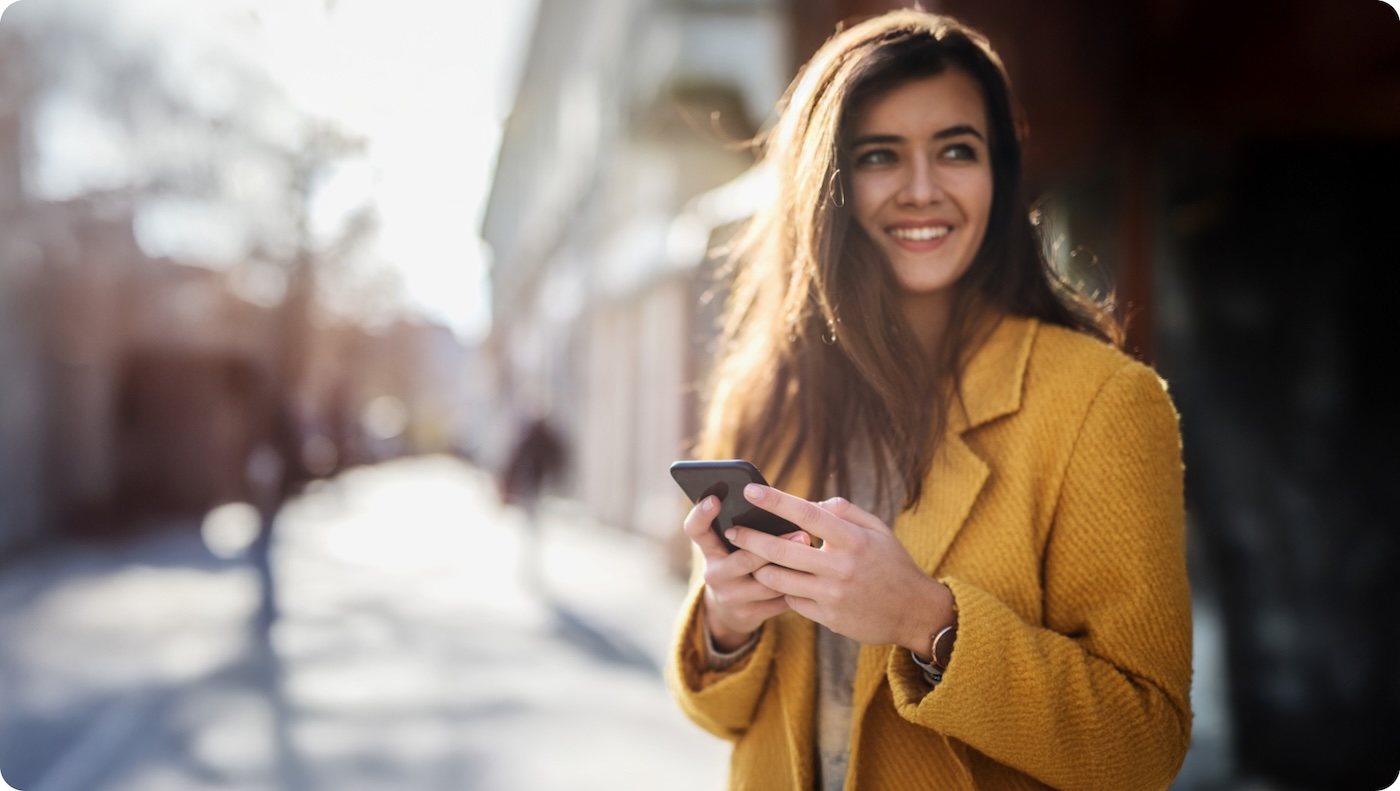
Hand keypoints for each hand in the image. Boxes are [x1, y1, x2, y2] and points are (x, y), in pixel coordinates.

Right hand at [681, 494, 810, 650]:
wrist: (731, 609)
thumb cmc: (740, 562)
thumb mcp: (733, 546)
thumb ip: (747, 527)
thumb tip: (782, 504)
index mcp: (709, 550)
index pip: (696, 530)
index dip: (701, 514)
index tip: (715, 498)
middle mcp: (715, 574)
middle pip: (744, 559)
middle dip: (775, 546)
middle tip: (802, 534)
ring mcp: (730, 597)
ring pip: (767, 582)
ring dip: (792, 568)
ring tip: (814, 556)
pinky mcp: (748, 615)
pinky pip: (778, 600)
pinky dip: (795, 588)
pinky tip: (810, 578)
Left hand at [726, 484, 953, 653]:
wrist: (915, 612)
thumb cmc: (893, 565)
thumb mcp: (878, 530)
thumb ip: (845, 511)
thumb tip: (812, 502)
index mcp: (854, 540)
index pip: (807, 514)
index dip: (776, 501)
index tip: (752, 491)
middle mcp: (841, 567)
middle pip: (782, 549)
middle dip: (750, 538)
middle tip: (732, 530)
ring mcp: (833, 595)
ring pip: (779, 579)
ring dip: (760, 568)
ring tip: (751, 559)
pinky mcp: (829, 618)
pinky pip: (792, 601)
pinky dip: (784, 590)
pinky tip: (781, 583)